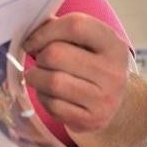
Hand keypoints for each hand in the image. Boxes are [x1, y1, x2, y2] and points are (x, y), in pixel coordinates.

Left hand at [22, 12, 129, 133]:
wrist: (114, 104)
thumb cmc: (93, 65)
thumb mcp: (88, 43)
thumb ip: (62, 30)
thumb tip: (32, 27)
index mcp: (114, 45)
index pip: (75, 26)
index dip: (46, 31)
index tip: (32, 42)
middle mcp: (113, 72)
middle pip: (56, 55)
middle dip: (40, 57)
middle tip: (41, 62)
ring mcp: (104, 99)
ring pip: (52, 82)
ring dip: (36, 78)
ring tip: (39, 76)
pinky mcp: (91, 121)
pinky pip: (53, 106)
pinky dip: (43, 98)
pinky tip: (49, 94)